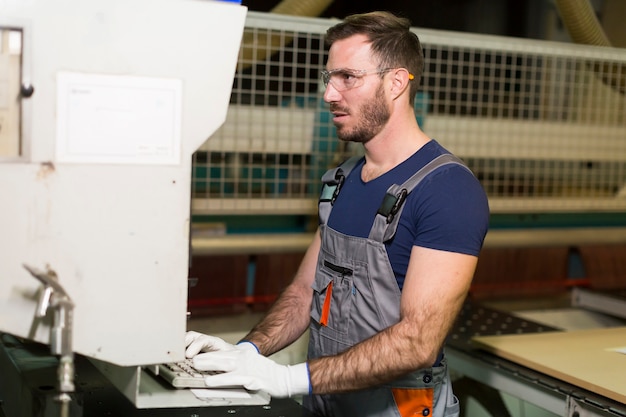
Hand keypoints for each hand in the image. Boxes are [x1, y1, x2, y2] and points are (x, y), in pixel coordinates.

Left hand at [189, 334, 309, 397]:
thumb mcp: (247, 362)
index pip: (220, 351)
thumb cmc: (263, 372)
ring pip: (227, 366)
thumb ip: (231, 362)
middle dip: (205, 358)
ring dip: (212, 366)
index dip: (206, 352)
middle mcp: (243, 359)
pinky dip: (224, 380)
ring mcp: (248, 369)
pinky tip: (216, 381)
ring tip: (199, 368)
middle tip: (190, 359)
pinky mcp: (253, 380)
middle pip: (221, 356)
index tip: (191, 354)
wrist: (283, 377)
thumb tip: (211, 365)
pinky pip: (236, 380)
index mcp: (240, 354)